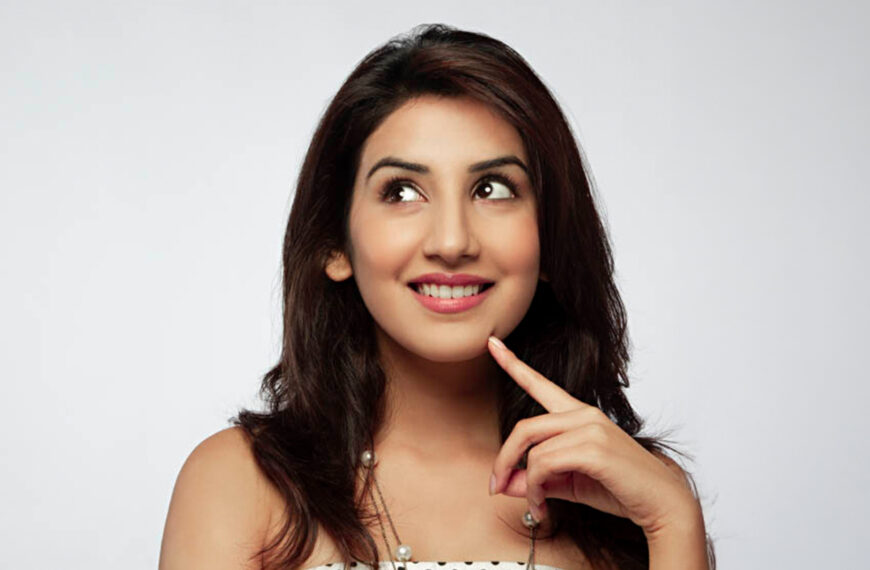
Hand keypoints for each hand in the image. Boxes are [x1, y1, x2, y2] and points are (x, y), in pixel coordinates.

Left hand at [486, 336, 700, 536]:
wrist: (662, 504)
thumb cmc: (620, 489)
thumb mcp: (568, 483)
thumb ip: (536, 480)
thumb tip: (502, 484)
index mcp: (579, 415)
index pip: (541, 385)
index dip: (513, 364)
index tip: (491, 343)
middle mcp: (584, 414)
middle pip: (524, 428)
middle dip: (504, 460)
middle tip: (495, 487)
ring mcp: (590, 428)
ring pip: (533, 450)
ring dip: (525, 484)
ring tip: (535, 507)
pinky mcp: (594, 448)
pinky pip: (544, 464)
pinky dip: (535, 489)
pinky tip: (543, 507)